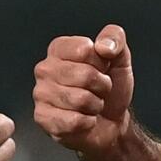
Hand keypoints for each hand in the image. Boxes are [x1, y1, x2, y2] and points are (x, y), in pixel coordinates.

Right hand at [33, 24, 133, 156]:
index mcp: (59, 49)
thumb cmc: (111, 90)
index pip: (85, 50)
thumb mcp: (120, 58)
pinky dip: (87, 122)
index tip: (101, 69)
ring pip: (81, 99)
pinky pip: (73, 120)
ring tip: (91, 105)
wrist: (111, 123)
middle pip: (85, 75)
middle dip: (102, 86)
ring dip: (95, 105)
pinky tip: (83, 119)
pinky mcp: (42, 118)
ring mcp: (41, 94)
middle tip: (98, 90)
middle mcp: (45, 69)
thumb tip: (104, 46)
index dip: (101, 63)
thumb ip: (115, 38)